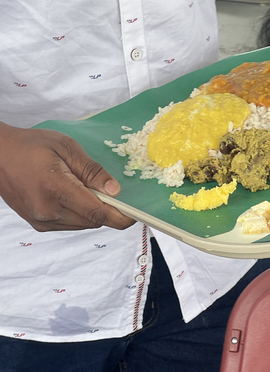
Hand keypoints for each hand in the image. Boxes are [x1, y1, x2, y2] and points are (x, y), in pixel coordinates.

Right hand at [0, 123, 135, 231]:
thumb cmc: (30, 146)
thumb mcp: (66, 148)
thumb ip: (92, 171)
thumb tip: (115, 191)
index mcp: (56, 189)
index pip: (96, 213)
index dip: (120, 217)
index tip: (136, 216)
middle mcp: (47, 211)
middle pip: (93, 221)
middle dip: (109, 211)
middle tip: (112, 193)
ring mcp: (41, 221)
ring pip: (83, 225)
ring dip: (94, 213)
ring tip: (88, 189)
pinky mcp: (39, 224)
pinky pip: (70, 224)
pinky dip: (80, 214)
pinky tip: (75, 196)